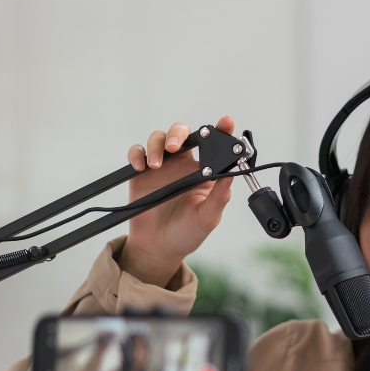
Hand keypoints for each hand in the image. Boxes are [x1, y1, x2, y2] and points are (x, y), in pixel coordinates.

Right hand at [118, 116, 234, 285]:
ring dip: (157, 145)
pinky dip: (137, 154)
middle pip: (182, 134)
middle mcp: (183, 165)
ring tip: (155, 164)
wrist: (158, 248)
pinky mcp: (141, 173)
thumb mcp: (208, 218)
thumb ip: (219, 197)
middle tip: (175, 146)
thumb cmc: (187, 233)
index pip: (214, 146)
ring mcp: (162, 167)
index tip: (226, 122)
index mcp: (203, 172)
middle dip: (178, 133)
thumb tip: (232, 176)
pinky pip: (137, 153)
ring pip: (158, 138)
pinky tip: (141, 166)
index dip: (221, 130)